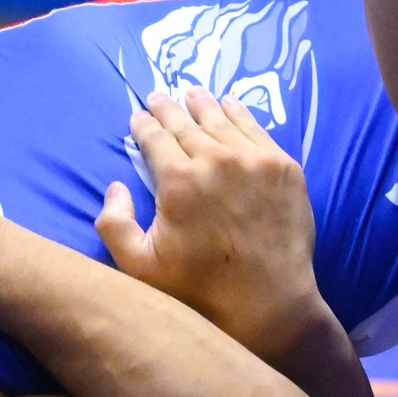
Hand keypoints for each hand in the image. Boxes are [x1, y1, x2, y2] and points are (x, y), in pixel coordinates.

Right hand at [95, 89, 327, 357]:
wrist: (269, 304)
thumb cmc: (199, 289)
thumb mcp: (138, 267)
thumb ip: (113, 224)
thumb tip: (116, 187)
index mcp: (179, 180)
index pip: (155, 138)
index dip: (144, 125)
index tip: (138, 116)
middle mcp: (216, 159)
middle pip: (187, 123)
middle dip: (168, 109)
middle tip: (158, 96)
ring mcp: (255, 160)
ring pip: (222, 121)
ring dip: (204, 105)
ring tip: (192, 92)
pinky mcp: (284, 167)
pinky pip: (257, 130)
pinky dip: (240, 113)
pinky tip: (231, 104)